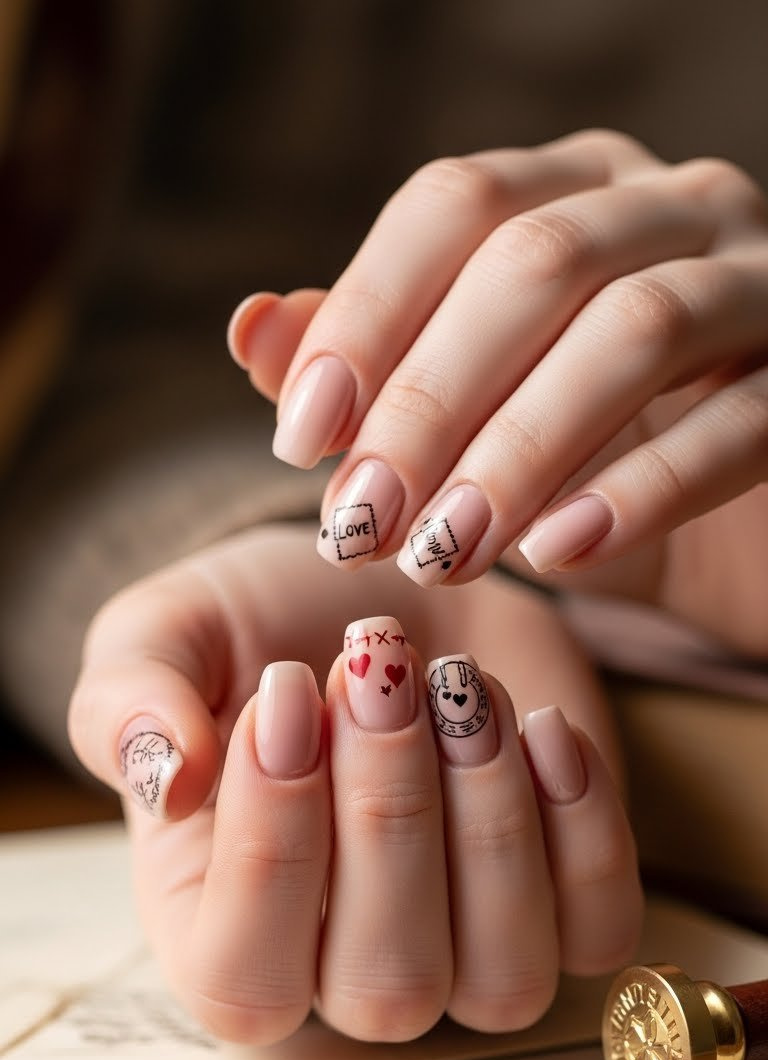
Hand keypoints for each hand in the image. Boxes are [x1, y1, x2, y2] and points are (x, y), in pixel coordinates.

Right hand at [68, 525, 641, 1043]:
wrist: (381, 598)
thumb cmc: (263, 630)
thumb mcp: (166, 636)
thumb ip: (129, 701)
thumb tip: (166, 778)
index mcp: (218, 938)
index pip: (245, 973)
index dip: (274, 846)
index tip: (288, 693)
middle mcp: (341, 976)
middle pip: (386, 984)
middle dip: (391, 816)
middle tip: (380, 667)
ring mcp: (464, 956)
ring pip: (503, 979)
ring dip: (492, 823)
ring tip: (460, 686)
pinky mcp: (562, 910)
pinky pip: (598, 931)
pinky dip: (586, 833)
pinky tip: (544, 724)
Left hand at [229, 130, 767, 642]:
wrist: (739, 528)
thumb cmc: (590, 460)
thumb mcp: (472, 419)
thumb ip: (373, 371)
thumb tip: (253, 331)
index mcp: (573, 188)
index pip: (455, 205)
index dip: (367, 317)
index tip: (300, 441)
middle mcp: (671, 204)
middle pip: (534, 262)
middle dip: (429, 402)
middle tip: (359, 522)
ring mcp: (759, 280)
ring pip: (636, 327)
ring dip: (521, 448)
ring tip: (445, 551)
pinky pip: (738, 422)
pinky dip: (642, 488)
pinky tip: (560, 555)